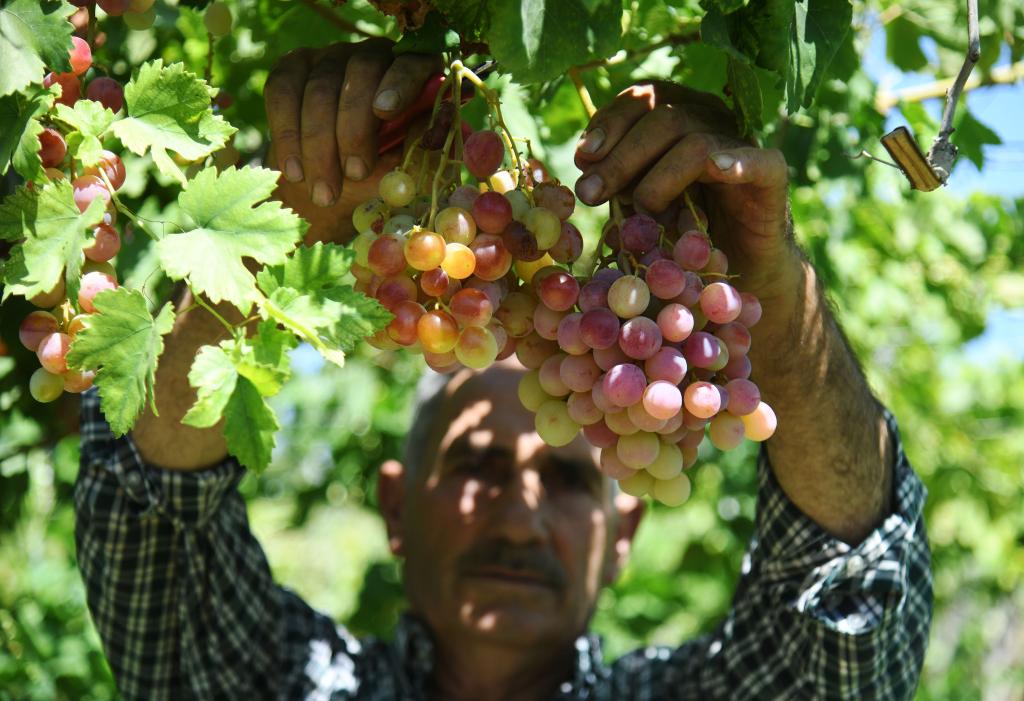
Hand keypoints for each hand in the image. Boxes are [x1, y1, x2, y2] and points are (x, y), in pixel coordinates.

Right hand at [263, 39, 439, 242]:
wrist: (334, 183)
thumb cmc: (383, 171)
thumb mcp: (408, 167)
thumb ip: (420, 150)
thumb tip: (432, 134)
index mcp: (413, 72)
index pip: (411, 63)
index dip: (399, 83)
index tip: (385, 112)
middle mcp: (372, 55)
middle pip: (361, 73)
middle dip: (354, 129)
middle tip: (354, 174)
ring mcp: (330, 58)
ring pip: (320, 90)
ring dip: (319, 146)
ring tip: (324, 192)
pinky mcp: (293, 69)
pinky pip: (283, 93)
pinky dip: (287, 134)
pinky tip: (294, 171)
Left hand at [573, 82, 798, 298]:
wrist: (736, 269)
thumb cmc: (681, 234)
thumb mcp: (639, 203)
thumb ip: (617, 178)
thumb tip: (585, 159)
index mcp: (678, 116)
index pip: (643, 98)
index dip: (609, 123)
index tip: (582, 158)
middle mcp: (711, 120)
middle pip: (663, 116)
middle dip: (620, 156)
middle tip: (591, 193)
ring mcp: (742, 145)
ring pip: (696, 139)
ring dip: (658, 176)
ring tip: (642, 209)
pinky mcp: (772, 177)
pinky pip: (759, 160)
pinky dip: (735, 163)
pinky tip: (715, 172)